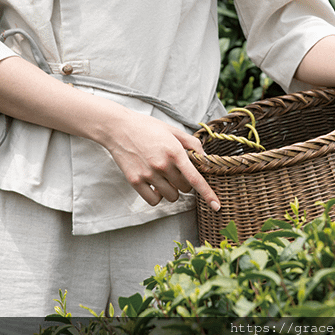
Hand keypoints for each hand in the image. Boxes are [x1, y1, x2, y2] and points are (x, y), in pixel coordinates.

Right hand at [104, 110, 220, 210]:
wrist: (118, 128)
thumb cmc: (148, 128)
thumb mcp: (173, 131)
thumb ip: (192, 144)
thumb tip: (206, 158)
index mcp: (175, 152)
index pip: (195, 178)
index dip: (208, 194)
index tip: (217, 206)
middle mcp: (162, 165)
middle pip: (185, 189)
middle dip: (185, 182)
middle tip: (177, 171)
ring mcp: (148, 174)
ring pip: (172, 197)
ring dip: (172, 190)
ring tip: (164, 177)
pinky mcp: (135, 181)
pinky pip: (154, 200)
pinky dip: (158, 196)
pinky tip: (155, 185)